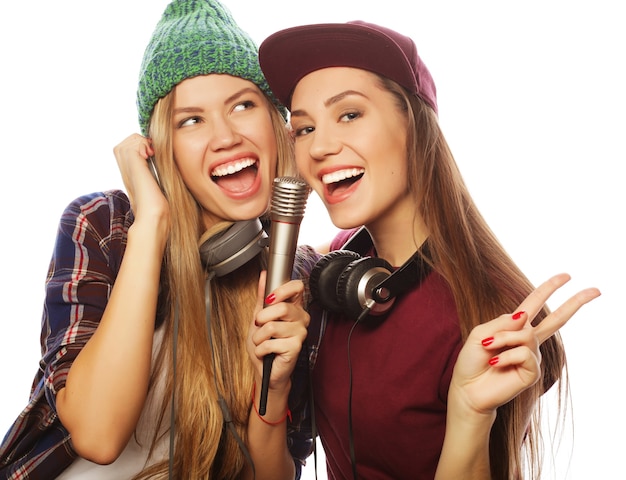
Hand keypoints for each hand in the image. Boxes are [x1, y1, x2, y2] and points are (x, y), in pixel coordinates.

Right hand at [113, 134, 168, 227]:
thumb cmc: (157, 203)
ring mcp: (127, 166)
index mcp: (128, 171)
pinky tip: (151, 155)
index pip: (128, 146)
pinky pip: (134, 143)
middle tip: (152, 154)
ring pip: (131, 139)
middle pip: (128, 140)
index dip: (141, 145)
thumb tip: (158, 158)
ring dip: (145, 142)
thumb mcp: (153, 182)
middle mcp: (124, 167)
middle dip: (143, 142)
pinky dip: (144, 144)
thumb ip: (151, 170)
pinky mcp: (133, 165)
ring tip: (151, 155)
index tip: (152, 154)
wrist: (153, 214)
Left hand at [247, 271, 309, 390]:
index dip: (282, 290)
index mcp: (294, 307)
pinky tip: (266, 351)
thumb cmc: (265, 344)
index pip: (297, 287)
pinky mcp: (296, 346)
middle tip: (260, 325)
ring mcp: (300, 332)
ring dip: (259, 337)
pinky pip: (271, 342)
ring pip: (272, 326)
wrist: (265, 370)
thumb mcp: (259, 317)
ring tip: (262, 342)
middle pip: (282, 307)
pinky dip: (261, 349)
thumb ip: (262, 297)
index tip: (270, 299)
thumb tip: (263, 276)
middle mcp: (300, 318)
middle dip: (263, 318)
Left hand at [450, 273, 600, 415]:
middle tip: (596, 290)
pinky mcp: (533, 372)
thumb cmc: (472, 361)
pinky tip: (496, 364)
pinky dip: (507, 355)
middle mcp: (527, 341)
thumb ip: (502, 322)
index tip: (567, 276)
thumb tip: (525, 316)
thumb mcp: (481, 334)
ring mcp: (532, 356)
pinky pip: (524, 353)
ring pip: (526, 336)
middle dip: (576, 303)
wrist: (468, 389)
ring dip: (504, 340)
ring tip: (490, 350)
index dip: (549, 288)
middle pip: (557, 320)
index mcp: (515, 327)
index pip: (534, 304)